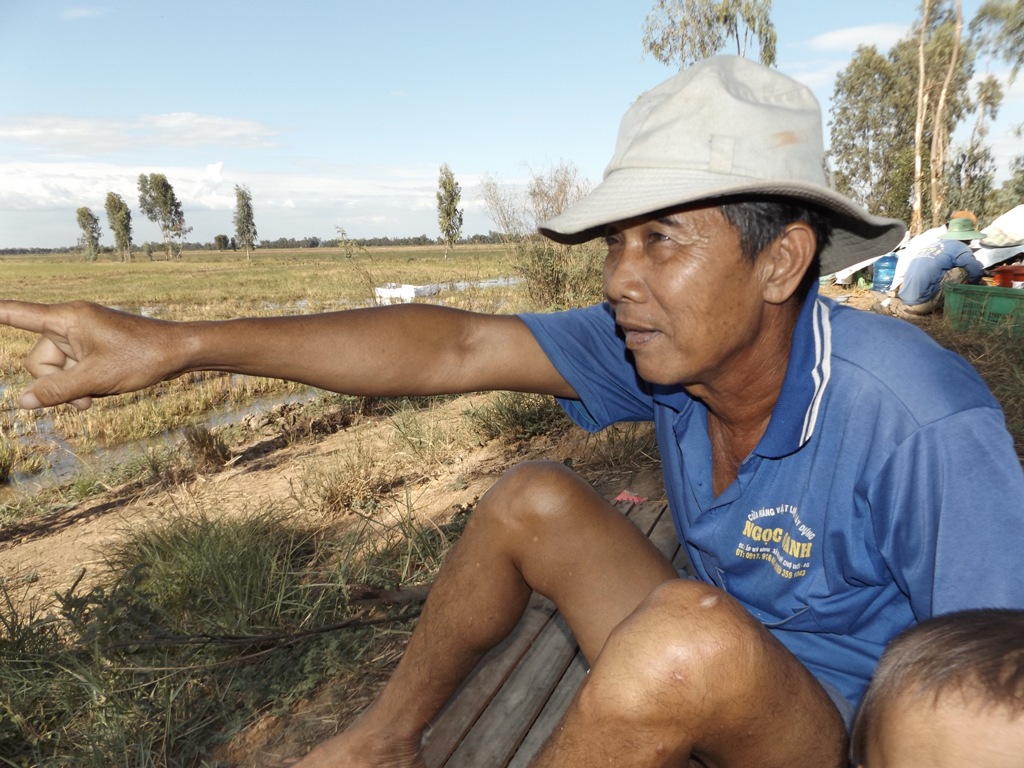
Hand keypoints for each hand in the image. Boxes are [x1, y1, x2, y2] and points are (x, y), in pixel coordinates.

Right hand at [0, 300, 181, 409]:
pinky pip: (74, 369)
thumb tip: (22, 401)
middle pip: (39, 359)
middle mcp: (71, 322)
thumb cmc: (142, 358)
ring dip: (72, 387)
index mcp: (68, 318)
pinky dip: (83, 383)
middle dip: (55, 383)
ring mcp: (83, 335)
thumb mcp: (95, 379)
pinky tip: (101, 391)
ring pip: (57, 369)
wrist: (179, 352)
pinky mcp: (94, 346)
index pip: (18, 314)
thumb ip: (56, 390)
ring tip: (97, 394)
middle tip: (84, 400)